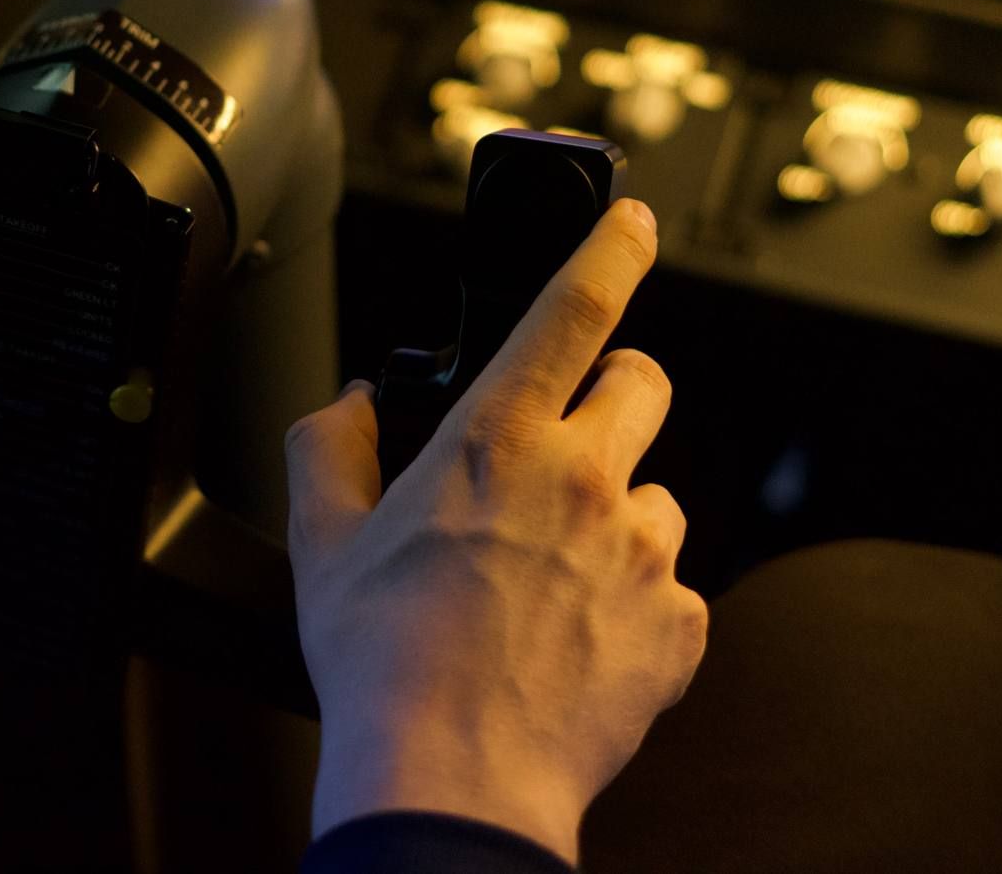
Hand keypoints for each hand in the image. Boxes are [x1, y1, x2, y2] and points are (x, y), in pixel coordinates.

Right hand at [286, 198, 706, 863]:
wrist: (453, 781)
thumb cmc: (383, 666)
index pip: (574, 306)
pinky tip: (578, 644)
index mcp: (497, 439)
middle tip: (573, 441)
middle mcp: (585, 479)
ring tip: (555, 582)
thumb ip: (329, 445)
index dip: (610, 247)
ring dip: (617, 519)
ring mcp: (642, 553)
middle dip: (617, 393)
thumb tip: (352, 404)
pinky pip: (671, 592)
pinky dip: (635, 609)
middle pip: (646, 383)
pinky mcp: (680, 626)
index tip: (633, 221)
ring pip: (659, 496)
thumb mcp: (321, 542)